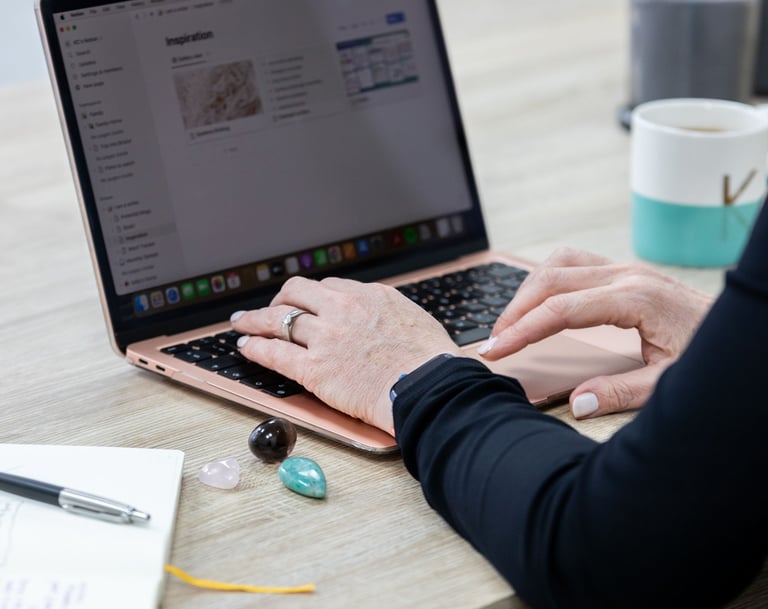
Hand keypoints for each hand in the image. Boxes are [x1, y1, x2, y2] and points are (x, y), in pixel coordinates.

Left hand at [231, 277, 460, 434]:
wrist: (428, 386)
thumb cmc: (431, 361)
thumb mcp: (414, 321)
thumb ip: (390, 317)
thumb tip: (385, 323)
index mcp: (369, 296)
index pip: (329, 286)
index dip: (311, 296)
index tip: (305, 303)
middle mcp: (343, 309)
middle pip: (297, 292)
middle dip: (279, 299)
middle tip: (270, 308)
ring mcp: (326, 337)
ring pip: (278, 319)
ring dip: (255, 320)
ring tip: (242, 323)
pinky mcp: (314, 368)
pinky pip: (273, 352)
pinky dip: (254, 347)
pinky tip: (245, 347)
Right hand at [479, 248, 713, 417]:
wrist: (747, 328)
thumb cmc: (714, 353)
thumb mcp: (673, 383)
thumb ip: (622, 394)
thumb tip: (576, 403)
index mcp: (636, 298)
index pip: (561, 309)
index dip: (523, 329)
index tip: (496, 349)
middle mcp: (627, 275)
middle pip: (551, 279)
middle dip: (515, 309)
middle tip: (493, 341)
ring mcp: (627, 269)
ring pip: (559, 263)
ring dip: (528, 290)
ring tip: (510, 323)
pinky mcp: (627, 272)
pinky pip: (574, 263)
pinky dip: (548, 279)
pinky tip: (540, 302)